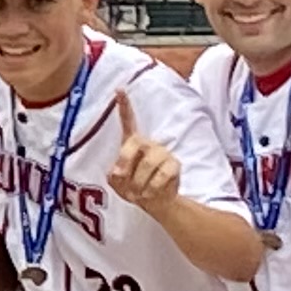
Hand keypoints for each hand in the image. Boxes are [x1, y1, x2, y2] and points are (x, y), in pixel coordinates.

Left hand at [104, 83, 183, 213]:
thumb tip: (118, 172)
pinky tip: (150, 192)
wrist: (155, 201)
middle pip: (135, 143)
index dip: (124, 105)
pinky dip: (151, 189)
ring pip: (148, 164)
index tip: (119, 89)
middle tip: (121, 178)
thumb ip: (115, 174)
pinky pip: (161, 176)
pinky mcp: (175, 164)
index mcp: (132, 143)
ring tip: (137, 192)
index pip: (128, 121)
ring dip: (138, 183)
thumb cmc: (133, 187)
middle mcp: (148, 143)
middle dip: (124, 163)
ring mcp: (163, 152)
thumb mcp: (117, 182)